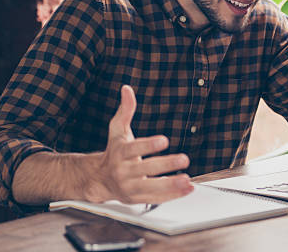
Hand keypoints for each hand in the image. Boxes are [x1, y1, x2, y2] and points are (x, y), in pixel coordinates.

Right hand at [86, 85, 192, 203]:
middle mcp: (124, 171)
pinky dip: (172, 196)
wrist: (99, 180)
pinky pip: (156, 199)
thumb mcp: (117, 130)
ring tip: (187, 179)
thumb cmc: (114, 152)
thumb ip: (126, 110)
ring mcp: (130, 187)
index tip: (164, 140)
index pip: (135, 148)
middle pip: (146, 168)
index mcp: (120, 153)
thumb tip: (127, 89)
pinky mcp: (137, 199)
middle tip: (184, 159)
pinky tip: (187, 189)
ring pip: (151, 188)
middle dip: (166, 165)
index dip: (149, 145)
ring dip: (171, 185)